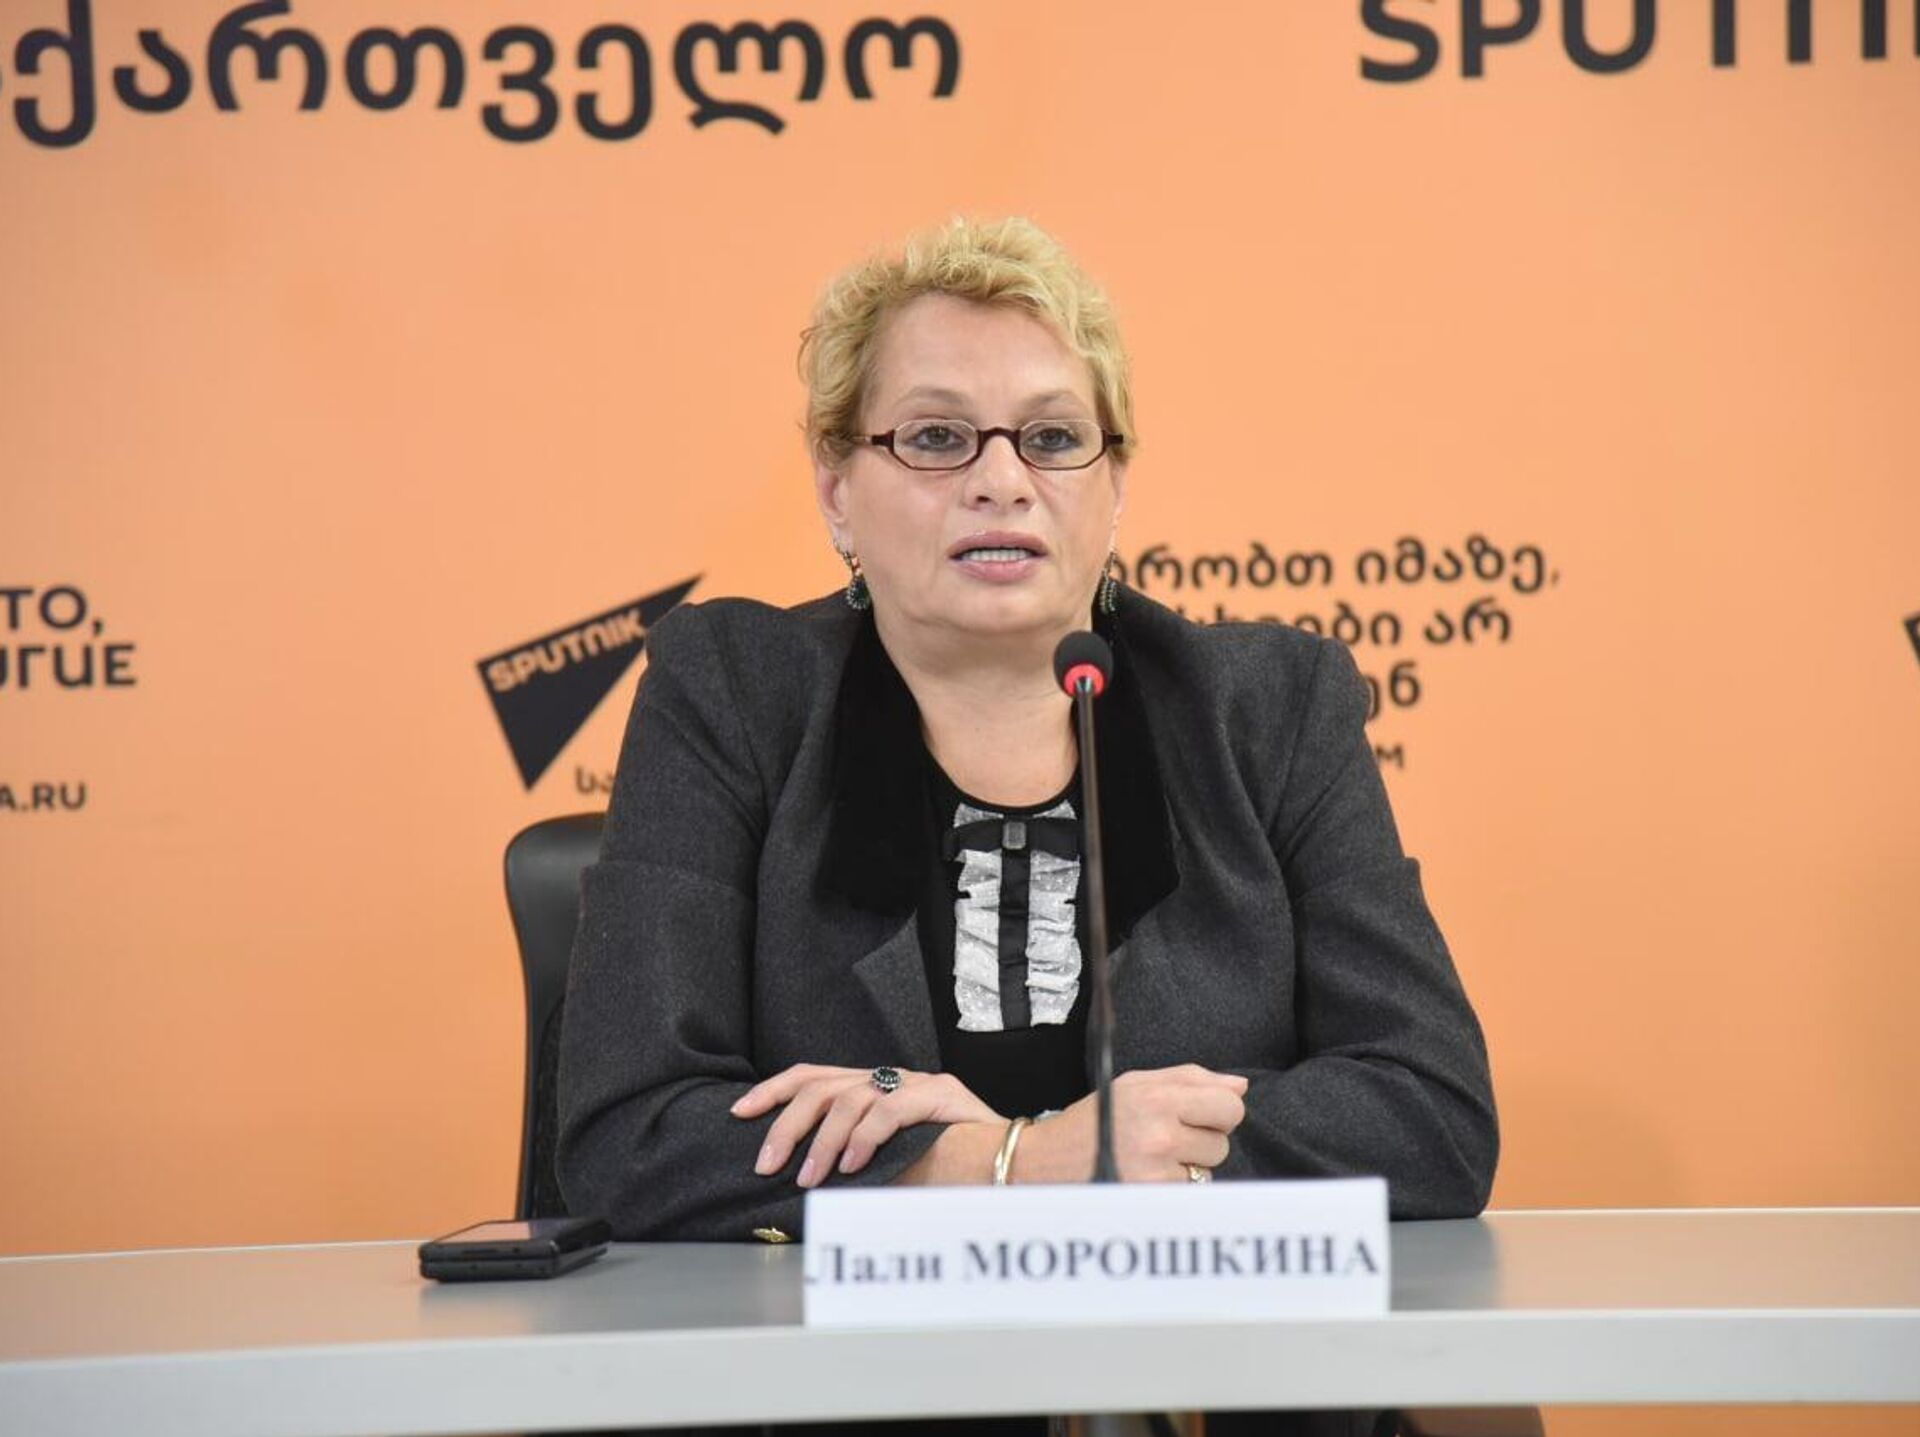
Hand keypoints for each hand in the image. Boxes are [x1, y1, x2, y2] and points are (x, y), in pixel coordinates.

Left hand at [730, 1064, 1001, 1187]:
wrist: (1019, 1166)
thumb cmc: (954, 1175)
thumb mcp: (890, 1168)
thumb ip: (853, 1166)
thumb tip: (801, 1183)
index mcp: (878, 1089)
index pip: (814, 1076)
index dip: (773, 1091)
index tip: (740, 1112)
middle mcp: (895, 1078)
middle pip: (822, 1085)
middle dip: (786, 1123)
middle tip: (767, 1163)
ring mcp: (920, 1084)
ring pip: (851, 1097)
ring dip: (822, 1141)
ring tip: (810, 1177)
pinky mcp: (943, 1096)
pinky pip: (890, 1109)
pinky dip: (864, 1138)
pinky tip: (851, 1167)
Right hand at [1023, 1064, 1247, 1182]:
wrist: (1046, 1161)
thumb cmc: (1095, 1119)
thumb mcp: (1136, 1084)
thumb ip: (1191, 1079)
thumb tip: (1240, 1086)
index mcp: (1156, 1097)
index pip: (1229, 1106)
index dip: (1219, 1111)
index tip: (1201, 1114)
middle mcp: (1159, 1134)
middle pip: (1222, 1142)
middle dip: (1202, 1140)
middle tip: (1167, 1136)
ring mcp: (1156, 1171)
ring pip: (1209, 1170)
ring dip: (1189, 1166)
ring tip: (1152, 1157)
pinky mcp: (1152, 1199)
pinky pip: (1188, 1191)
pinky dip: (1173, 1186)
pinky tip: (1145, 1176)